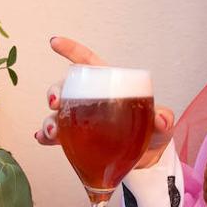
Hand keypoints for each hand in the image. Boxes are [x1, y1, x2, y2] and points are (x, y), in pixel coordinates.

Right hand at [35, 36, 174, 168]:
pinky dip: (45, 137)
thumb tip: (161, 119)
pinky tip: (42, 139)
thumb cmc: (153, 136)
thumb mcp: (161, 125)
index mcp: (110, 88)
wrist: (147, 164)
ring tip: (51, 131)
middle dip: (55, 91)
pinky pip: (56, 137)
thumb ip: (163, 120)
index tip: (55, 42)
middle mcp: (91, 102)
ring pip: (57, 113)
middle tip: (55, 102)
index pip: (90, 64)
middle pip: (66, 88)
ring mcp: (81, 122)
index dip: (72, 51)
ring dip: (49, 119)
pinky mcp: (76, 143)